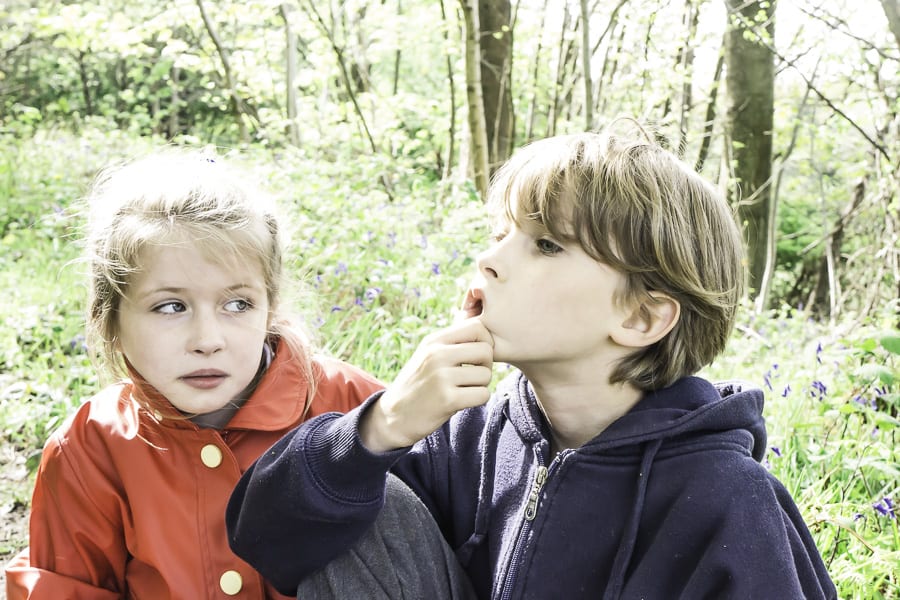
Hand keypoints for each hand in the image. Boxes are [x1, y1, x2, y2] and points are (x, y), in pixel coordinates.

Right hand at [360, 318, 492, 451]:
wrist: (393, 416)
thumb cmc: (418, 384)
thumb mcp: (427, 355)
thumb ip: (451, 343)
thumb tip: (485, 330)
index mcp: (434, 341)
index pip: (478, 327)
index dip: (486, 341)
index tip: (478, 356)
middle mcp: (436, 355)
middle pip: (486, 350)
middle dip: (486, 365)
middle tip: (474, 376)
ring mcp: (441, 377)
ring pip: (486, 375)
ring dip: (481, 385)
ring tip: (465, 389)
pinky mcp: (447, 399)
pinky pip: (482, 394)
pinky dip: (478, 400)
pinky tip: (463, 401)